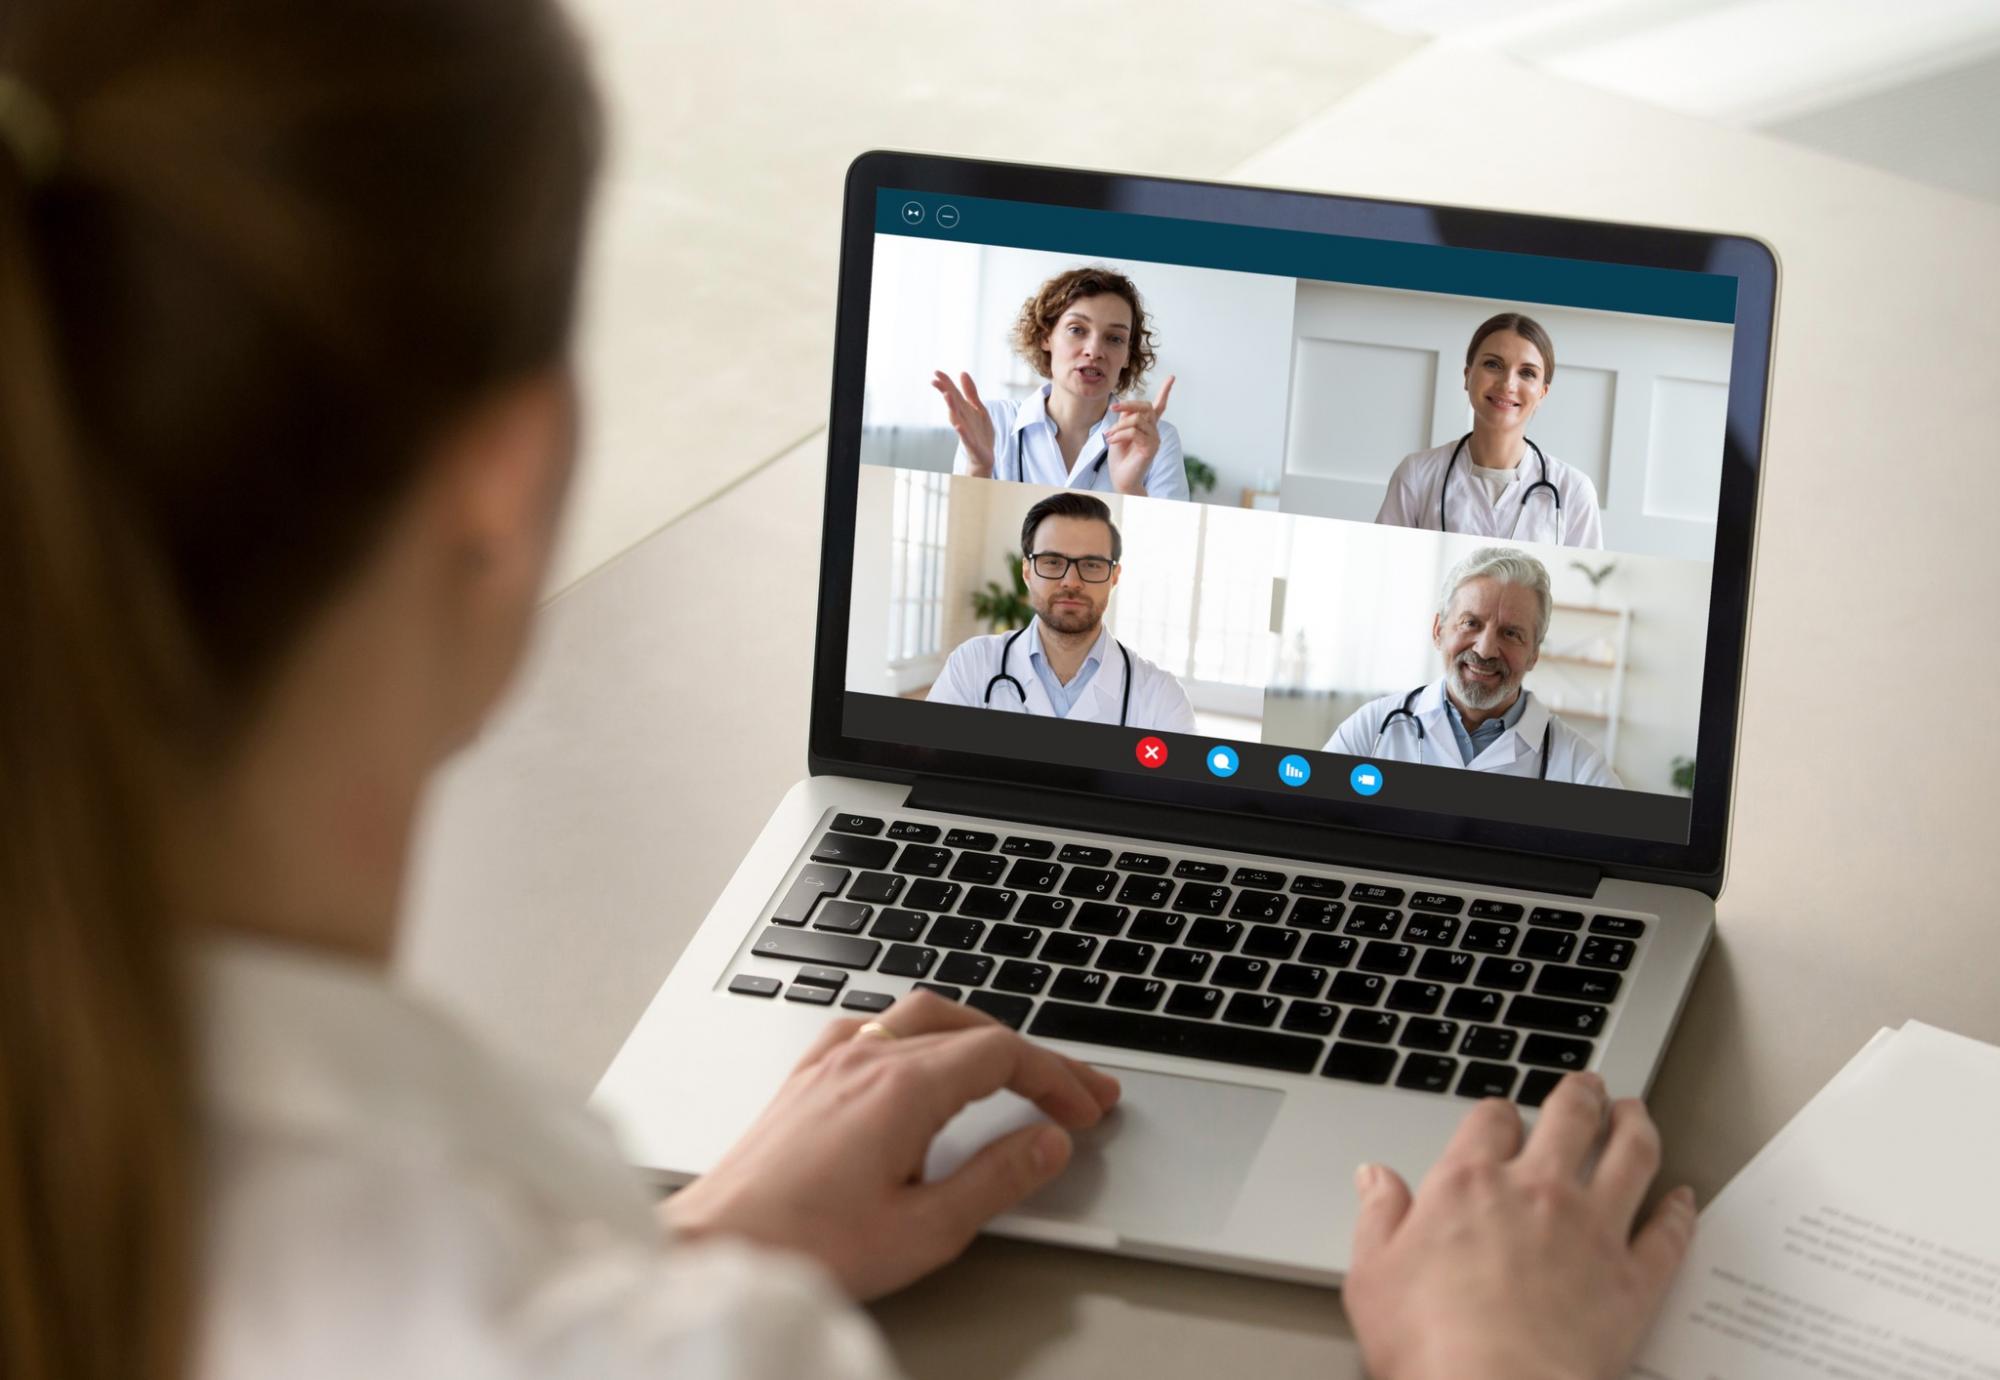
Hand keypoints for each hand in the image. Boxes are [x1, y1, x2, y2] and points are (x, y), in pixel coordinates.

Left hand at [660, 991, 1119, 1299]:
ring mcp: (828, 1064)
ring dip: (975, 1035)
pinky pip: (872, 1029)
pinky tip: (918, 1062)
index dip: (1056, 1077)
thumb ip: (995, 1180)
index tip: (1087, 1107)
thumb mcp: (925, 1229)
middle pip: (968, 1027)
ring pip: (918, 1016)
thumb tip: (1048, 1144)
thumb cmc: (807, 1246)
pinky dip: (916, 1035)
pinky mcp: (803, 1081)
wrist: (718, 1248)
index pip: (1002, 1055)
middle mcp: (864, 1060)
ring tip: (1010, 1068)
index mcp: (901, 1088)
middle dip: (1029, 1054)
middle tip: (1071, 1089)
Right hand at [931, 371, 997, 475]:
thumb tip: (962, 373)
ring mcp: (966, 431)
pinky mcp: (971, 444)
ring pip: (956, 418)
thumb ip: (970, 392)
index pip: (953, 393)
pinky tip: (957, 425)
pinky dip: (961, 431)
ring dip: (951, 407)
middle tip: (934, 380)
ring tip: (946, 395)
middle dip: (944, 391)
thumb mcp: (978, 408)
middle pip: (952, 403)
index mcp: (965, 409)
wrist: (985, 456)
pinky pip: (965, 437)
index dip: (946, 382)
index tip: (936, 372)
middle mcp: (962, 418)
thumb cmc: (980, 432)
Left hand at [1103, 374, 1173, 495]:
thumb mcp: (1119, 432)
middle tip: (1112, 408)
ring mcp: (1154, 439)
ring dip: (1119, 426)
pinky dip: (1119, 435)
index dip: (1166, 391)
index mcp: (1148, 426)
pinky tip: (1111, 441)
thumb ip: (1125, 418)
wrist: (1121, 479)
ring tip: (1109, 436)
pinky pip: (1134, 433)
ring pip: (1137, 420)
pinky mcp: (1150, 448)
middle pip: (1145, 407)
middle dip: (1128, 404)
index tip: (1172, 377)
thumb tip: (1127, 407)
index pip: (1159, 406)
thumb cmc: (1120, 458)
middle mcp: (1154, 431)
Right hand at [1344, 1073, 1695, 1379]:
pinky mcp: (1634, 1279)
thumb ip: (1379, 1218)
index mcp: (1470, 1184)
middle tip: (1589, 1086)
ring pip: (1631, 1156)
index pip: (1491, 1119)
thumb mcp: (1373, 1276)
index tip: (1503, 1116)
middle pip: (1571, 1117)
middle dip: (1582, 1095)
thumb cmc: (1430, 1345)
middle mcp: (1537, 1191)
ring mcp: (1594, 1230)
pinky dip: (1681, 1211)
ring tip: (1638, 1113)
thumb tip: (1374, 1178)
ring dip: (1638, 1127)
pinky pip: (1669, 1233)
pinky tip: (1685, 1198)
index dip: (1499, 1111)